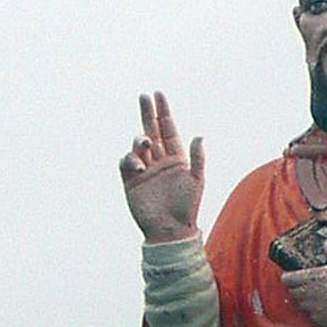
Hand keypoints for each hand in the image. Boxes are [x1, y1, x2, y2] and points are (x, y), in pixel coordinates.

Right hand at [119, 92, 204, 242]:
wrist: (170, 230)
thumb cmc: (187, 207)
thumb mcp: (196, 181)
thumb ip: (197, 158)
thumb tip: (199, 136)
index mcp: (176, 159)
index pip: (168, 130)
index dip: (163, 112)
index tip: (158, 95)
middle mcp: (159, 162)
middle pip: (151, 131)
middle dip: (147, 114)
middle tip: (144, 96)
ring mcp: (144, 170)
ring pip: (138, 146)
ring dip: (140, 141)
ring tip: (145, 144)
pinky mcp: (131, 181)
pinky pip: (126, 163)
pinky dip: (129, 159)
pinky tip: (138, 165)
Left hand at [281, 239, 326, 326]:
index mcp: (310, 278)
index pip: (287, 279)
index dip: (288, 278)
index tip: (290, 278)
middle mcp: (307, 293)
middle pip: (291, 293)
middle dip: (296, 290)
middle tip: (304, 289)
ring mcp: (311, 307)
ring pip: (300, 305)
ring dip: (304, 302)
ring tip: (314, 300)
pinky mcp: (318, 319)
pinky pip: (311, 316)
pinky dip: (315, 313)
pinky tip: (324, 309)